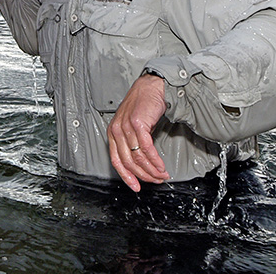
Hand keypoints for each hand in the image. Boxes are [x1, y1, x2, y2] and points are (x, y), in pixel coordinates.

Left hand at [107, 73, 170, 191]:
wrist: (151, 87)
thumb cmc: (142, 106)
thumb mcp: (132, 127)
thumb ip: (132, 143)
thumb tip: (140, 165)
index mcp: (112, 133)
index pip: (116, 161)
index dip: (127, 176)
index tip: (136, 187)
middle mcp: (116, 130)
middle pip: (128, 162)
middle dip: (143, 175)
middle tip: (155, 181)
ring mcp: (126, 127)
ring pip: (138, 157)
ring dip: (152, 170)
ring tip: (162, 174)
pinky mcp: (138, 124)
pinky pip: (146, 149)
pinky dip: (155, 160)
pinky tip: (161, 166)